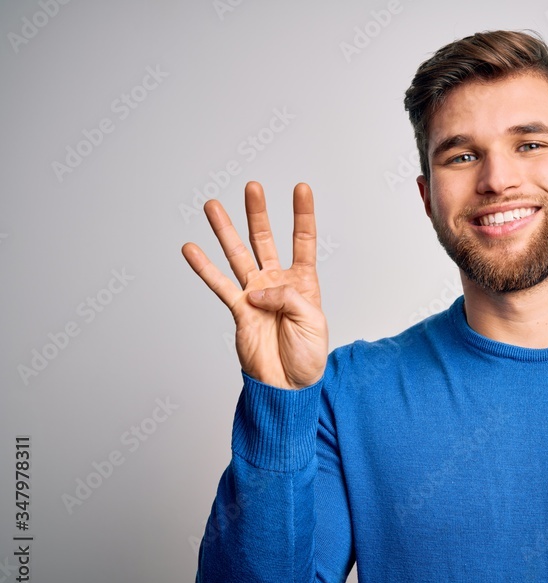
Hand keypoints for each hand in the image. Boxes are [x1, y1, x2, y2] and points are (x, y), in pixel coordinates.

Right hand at [181, 182, 328, 389]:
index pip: (303, 241)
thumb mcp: (312, 322)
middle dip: (258, 214)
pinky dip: (204, 268)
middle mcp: (277, 283)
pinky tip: (191, 249)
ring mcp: (255, 294)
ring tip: (212, 206)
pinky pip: (219, 285)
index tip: (301, 188)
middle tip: (252, 187)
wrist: (288, 386)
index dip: (302, 215)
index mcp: (303, 283)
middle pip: (265, 240)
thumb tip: (259, 289)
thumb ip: (289, 298)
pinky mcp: (238, 310)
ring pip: (237, 255)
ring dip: (225, 231)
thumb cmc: (307, 356)